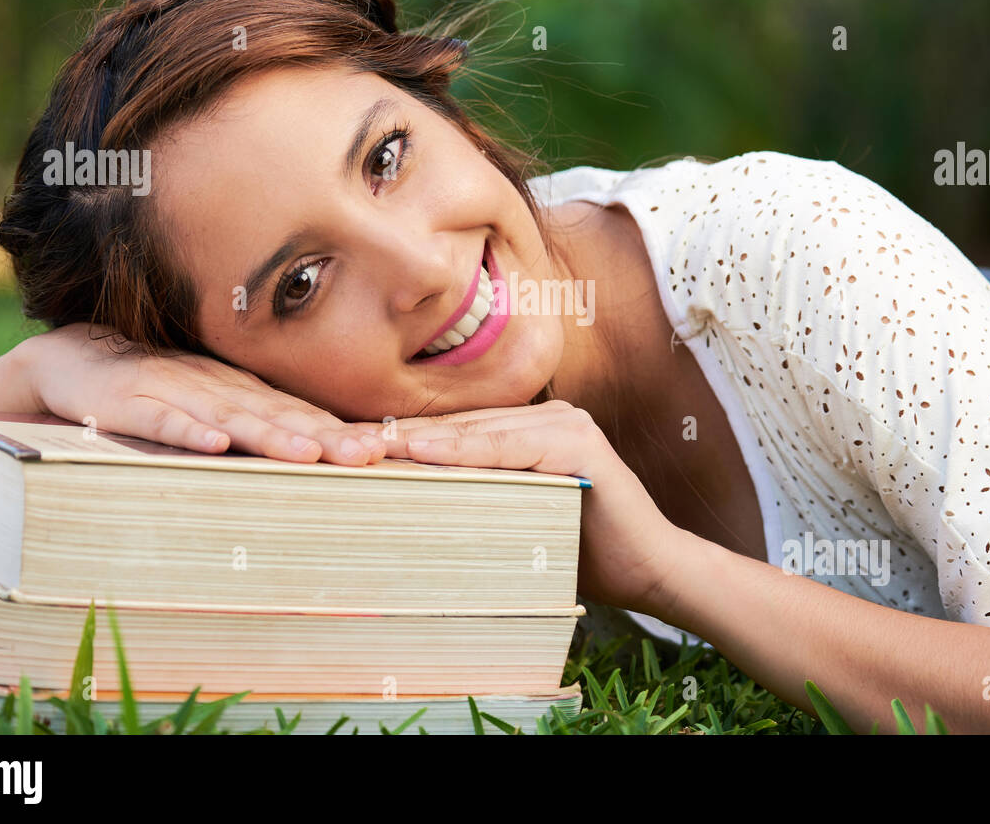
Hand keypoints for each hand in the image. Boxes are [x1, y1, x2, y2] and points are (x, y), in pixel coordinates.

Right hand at [19, 323, 384, 464]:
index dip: (342, 433)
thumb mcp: (215, 404)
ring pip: (231, 417)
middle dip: (325, 437)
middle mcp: (220, 390)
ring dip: (270, 436)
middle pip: (279, 417)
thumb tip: (319, 451)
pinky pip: (162, 420)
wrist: (76, 360)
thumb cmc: (158, 388)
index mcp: (244, 393)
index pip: (302, 415)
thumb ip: (259, 423)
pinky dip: (187, 431)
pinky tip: (212, 444)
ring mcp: (177, 393)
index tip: (384, 452)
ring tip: (310, 455)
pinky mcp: (131, 402)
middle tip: (367, 455)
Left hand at [357, 400, 689, 614]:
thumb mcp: (515, 525)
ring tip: (367, 448)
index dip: (399, 444)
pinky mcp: (579, 441)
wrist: (653, 573)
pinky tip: (423, 453)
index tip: (343, 454)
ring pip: (476, 433)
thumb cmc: (582, 557)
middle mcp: (549, 416)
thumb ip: (476, 506)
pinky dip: (464, 451)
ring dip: (420, 441)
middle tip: (337, 447)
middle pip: (456, 428)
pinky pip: (508, 446)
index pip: (453, 435)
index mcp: (530, 431)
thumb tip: (402, 516)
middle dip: (396, 439)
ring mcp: (565, 422)